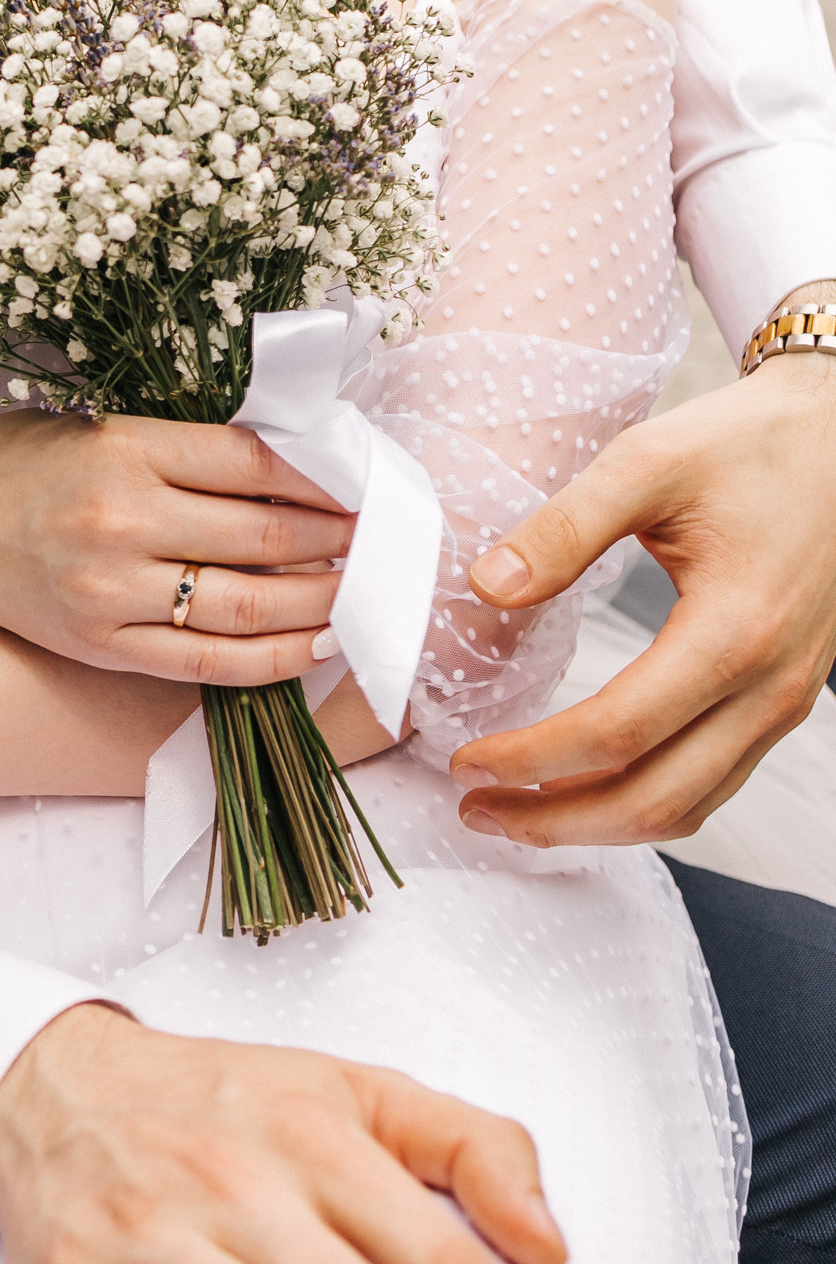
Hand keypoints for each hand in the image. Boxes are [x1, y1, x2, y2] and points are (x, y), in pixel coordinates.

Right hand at [0, 409, 353, 681]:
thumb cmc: (19, 463)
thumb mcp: (99, 424)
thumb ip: (185, 445)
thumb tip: (293, 463)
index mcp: (126, 447)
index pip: (256, 462)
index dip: (324, 477)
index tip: (362, 483)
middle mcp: (122, 520)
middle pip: (266, 534)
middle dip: (338, 539)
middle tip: (378, 538)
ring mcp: (112, 590)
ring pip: (251, 606)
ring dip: (322, 599)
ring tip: (359, 589)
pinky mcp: (103, 645)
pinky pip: (211, 665)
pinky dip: (276, 660)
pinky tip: (316, 645)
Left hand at [451, 343, 835, 845]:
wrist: (835, 441)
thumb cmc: (744, 445)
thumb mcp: (647, 462)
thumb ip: (564, 526)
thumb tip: (486, 585)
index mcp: (734, 631)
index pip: (619, 733)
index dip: (534, 760)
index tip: (464, 759)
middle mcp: (769, 687)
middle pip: (654, 799)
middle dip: (555, 819)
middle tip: (473, 808)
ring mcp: (782, 703)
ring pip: (687, 805)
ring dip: (596, 823)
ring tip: (514, 811)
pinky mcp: (780, 702)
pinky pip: (713, 782)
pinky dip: (643, 801)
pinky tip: (585, 785)